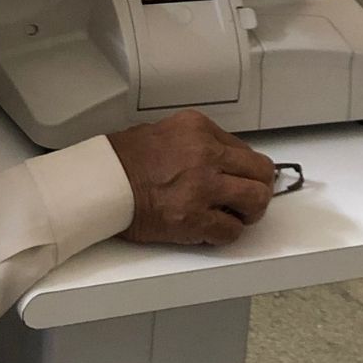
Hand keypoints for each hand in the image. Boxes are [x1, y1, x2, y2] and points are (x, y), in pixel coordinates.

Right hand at [105, 110, 276, 246]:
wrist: (102, 182)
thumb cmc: (124, 159)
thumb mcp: (166, 131)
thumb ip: (198, 143)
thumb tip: (223, 160)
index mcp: (199, 129)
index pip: (244, 149)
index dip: (246, 168)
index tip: (243, 177)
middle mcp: (206, 155)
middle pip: (260, 172)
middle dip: (259, 188)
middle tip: (248, 199)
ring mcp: (202, 187)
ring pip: (256, 200)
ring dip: (249, 211)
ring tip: (235, 215)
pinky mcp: (194, 218)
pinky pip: (231, 230)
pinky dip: (226, 233)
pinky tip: (212, 228)